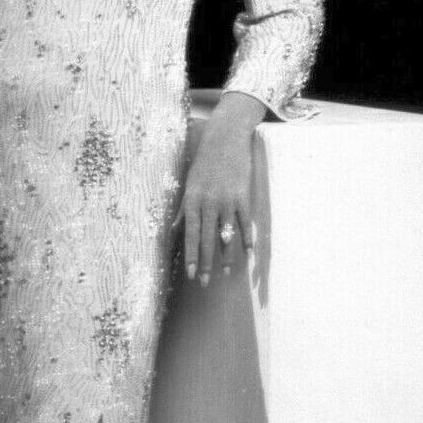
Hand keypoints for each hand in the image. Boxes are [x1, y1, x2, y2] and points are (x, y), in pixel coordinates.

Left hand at [171, 119, 256, 287]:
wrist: (226, 139)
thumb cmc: (205, 163)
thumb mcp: (189, 185)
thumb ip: (184, 209)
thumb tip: (174, 229)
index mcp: (193, 200)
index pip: (190, 234)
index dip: (190, 256)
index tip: (189, 274)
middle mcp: (209, 202)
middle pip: (206, 239)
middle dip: (205, 263)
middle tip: (204, 283)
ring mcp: (227, 200)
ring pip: (226, 235)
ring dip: (226, 257)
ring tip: (226, 275)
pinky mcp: (243, 196)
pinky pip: (244, 223)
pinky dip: (246, 239)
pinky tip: (248, 254)